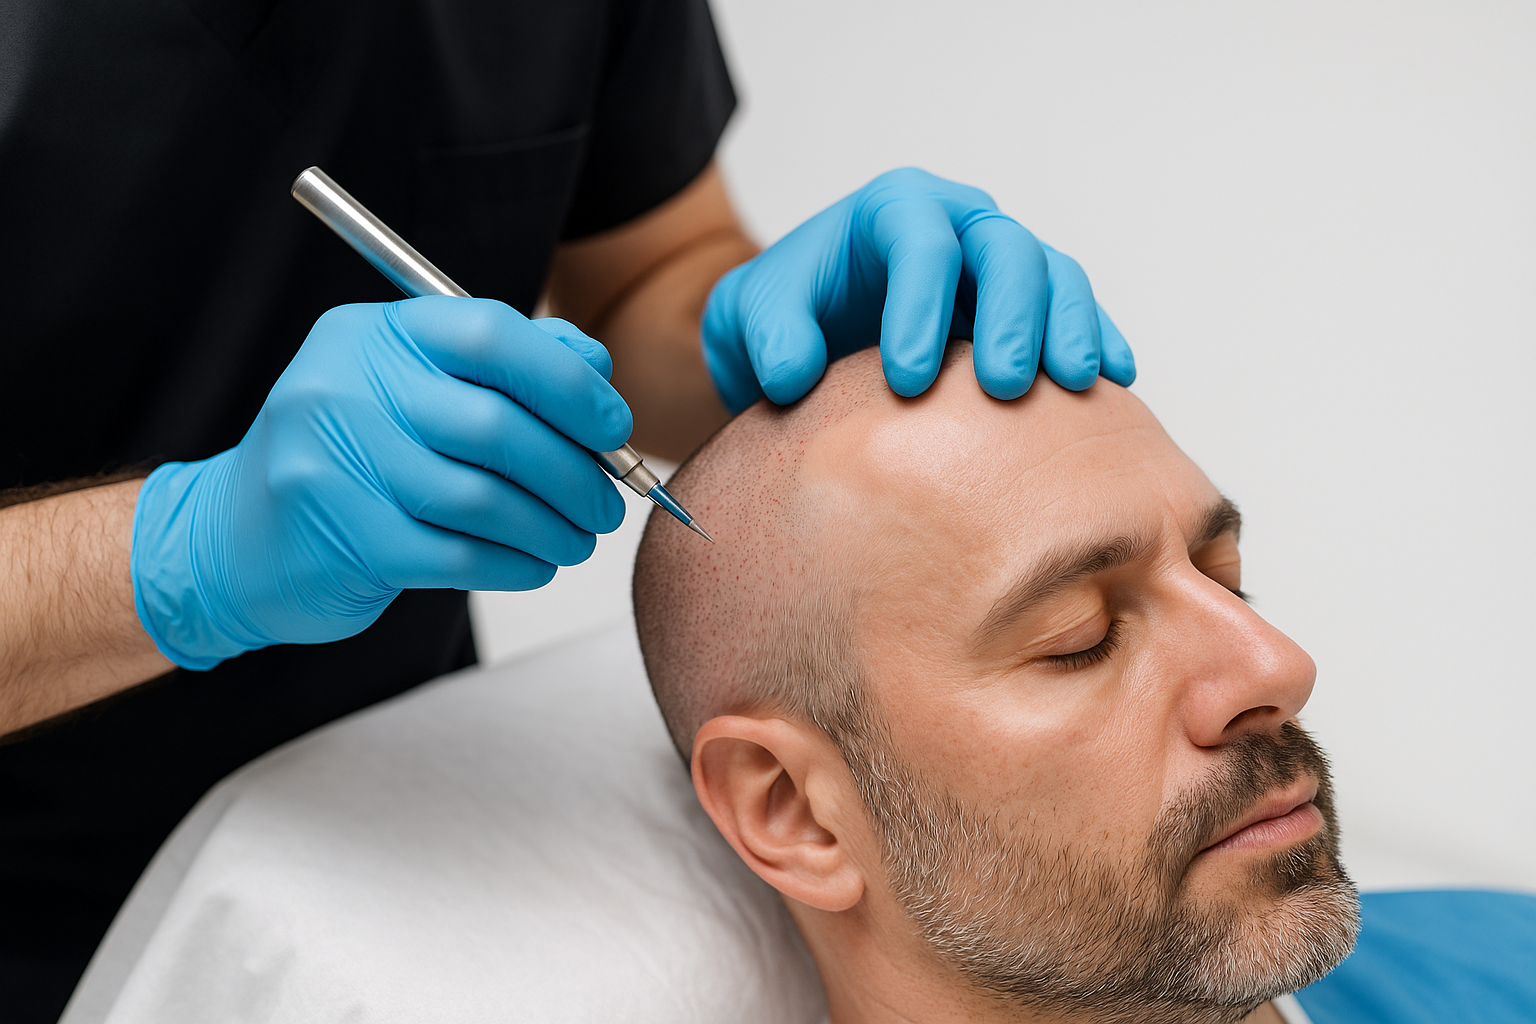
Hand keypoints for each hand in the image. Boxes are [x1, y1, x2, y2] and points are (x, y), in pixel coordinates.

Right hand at [131, 297, 630, 669]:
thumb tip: (596, 371)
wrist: (235, 538)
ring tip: (578, 539)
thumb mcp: (411, 387)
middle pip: (496, 426)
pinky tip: (535, 564)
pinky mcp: (345, 539)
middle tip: (606, 502)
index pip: (489, 334)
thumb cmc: (354, 457)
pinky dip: (516, 563)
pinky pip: (459, 555)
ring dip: (553, 527)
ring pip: (484, 499)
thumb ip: (503, 366)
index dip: (567, 381)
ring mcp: (337, 466)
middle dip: (574, 471)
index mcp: (374, 335)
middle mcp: (346, 388)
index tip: (612, 424)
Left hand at [701, 167, 1135, 412]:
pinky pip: (1076, 313)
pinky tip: (1115, 381)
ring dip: (1069, 328)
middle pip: (1006, 250)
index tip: (907, 382)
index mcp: (894, 211)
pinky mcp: (1030, 308)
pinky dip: (1099, 340)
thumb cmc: (784, 315)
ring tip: (1073, 386)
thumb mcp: (745, 316)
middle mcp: (959, 226)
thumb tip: (791, 375)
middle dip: (1011, 316)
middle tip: (1003, 388)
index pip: (920, 243)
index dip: (921, 308)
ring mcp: (1001, 265)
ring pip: (1055, 277)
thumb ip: (764, 335)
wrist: (810, 334)